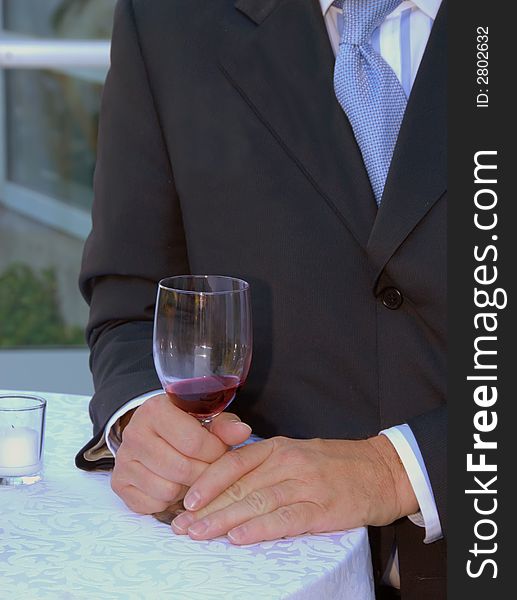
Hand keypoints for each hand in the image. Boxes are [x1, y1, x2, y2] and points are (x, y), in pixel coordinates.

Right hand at [110, 393, 251, 513]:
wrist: (153, 433)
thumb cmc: (186, 426)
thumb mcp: (207, 419)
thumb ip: (225, 426)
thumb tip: (243, 432)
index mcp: (155, 410)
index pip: (194, 442)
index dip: (215, 452)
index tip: (220, 451)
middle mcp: (134, 433)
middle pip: (182, 469)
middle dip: (203, 472)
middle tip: (208, 466)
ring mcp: (124, 460)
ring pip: (168, 489)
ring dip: (186, 487)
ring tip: (190, 473)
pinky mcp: (119, 483)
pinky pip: (152, 504)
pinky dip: (168, 500)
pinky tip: (173, 483)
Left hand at [171, 435, 417, 543]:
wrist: (383, 470)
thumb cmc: (335, 464)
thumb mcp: (297, 453)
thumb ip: (266, 465)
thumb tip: (228, 485)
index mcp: (279, 447)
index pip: (234, 463)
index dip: (207, 482)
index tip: (186, 500)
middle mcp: (288, 462)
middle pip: (239, 485)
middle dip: (207, 507)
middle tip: (182, 526)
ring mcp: (306, 484)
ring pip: (256, 502)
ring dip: (224, 519)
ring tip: (199, 534)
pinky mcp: (323, 508)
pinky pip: (285, 519)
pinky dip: (260, 528)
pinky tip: (239, 538)